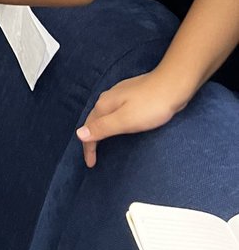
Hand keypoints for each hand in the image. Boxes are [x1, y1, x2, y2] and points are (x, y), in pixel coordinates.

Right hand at [76, 69, 190, 167]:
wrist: (172, 85)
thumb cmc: (150, 106)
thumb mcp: (125, 120)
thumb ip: (102, 127)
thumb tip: (78, 133)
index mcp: (104, 105)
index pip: (89, 127)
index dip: (88, 147)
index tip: (90, 164)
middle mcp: (108, 97)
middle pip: (93, 119)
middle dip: (91, 137)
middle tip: (92, 156)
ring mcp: (119, 94)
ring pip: (103, 114)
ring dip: (99, 129)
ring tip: (101, 142)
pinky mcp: (131, 95)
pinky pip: (113, 111)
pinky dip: (110, 122)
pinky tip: (117, 124)